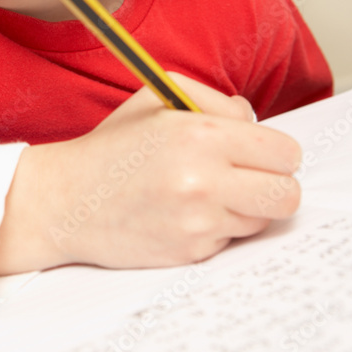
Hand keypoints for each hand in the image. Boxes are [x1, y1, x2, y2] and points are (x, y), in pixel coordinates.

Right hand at [0, 73, 301, 274]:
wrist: (65, 200)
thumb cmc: (112, 146)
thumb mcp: (156, 99)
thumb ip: (215, 101)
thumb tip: (253, 122)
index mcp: (199, 135)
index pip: (284, 153)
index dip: (276, 152)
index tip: (259, 153)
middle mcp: (202, 181)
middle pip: (286, 195)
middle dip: (274, 184)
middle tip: (249, 178)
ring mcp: (196, 222)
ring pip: (262, 220)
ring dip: (244, 206)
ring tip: (205, 192)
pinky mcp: (189, 253)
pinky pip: (230, 240)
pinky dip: (216, 227)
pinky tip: (183, 212)